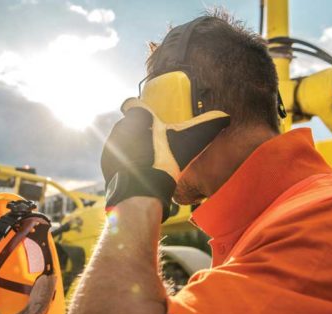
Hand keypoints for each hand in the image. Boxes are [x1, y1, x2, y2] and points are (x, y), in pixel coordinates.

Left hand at [101, 97, 228, 220]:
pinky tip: (137, 169)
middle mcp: (120, 127)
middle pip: (130, 123)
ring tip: (148, 158)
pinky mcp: (105, 161)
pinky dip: (124, 160)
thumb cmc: (165, 163)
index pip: (131, 103)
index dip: (139, 108)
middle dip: (141, 131)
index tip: (149, 117)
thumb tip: (225, 116)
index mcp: (138, 117)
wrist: (141, 192)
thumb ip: (207, 125)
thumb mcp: (190, 142)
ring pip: (122, 139)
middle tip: (155, 143)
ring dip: (132, 145)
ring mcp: (110, 144)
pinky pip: (115, 155)